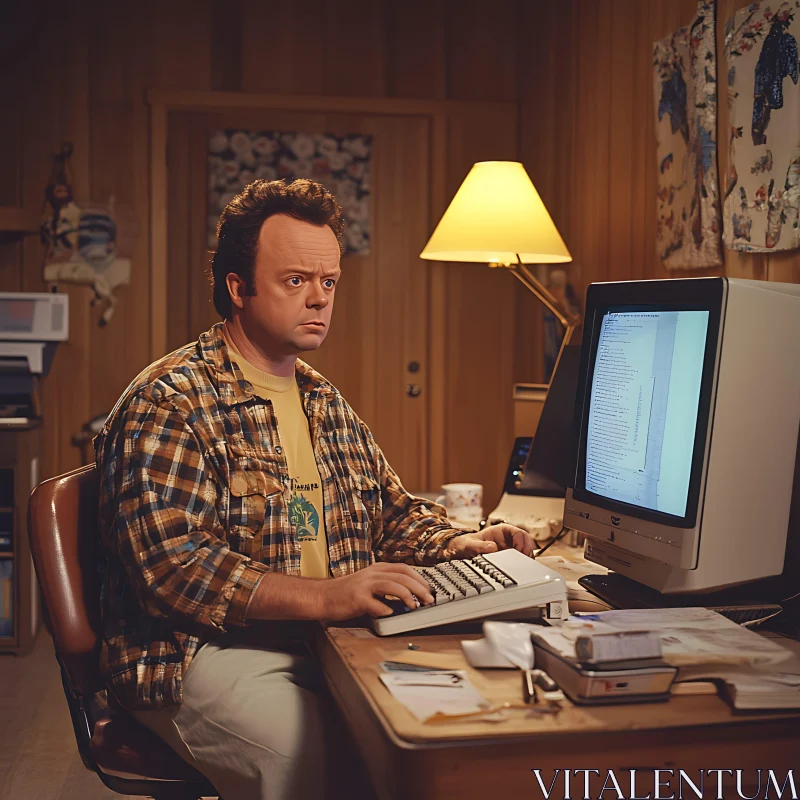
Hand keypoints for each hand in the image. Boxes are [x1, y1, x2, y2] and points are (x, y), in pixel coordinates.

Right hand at [318, 562, 433, 619]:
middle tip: (429, 599)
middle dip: (419, 587)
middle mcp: (372, 574)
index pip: (404, 569)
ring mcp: (364, 585)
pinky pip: (375, 604)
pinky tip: (391, 614)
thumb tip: (409, 597)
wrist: (322, 596)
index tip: (429, 590)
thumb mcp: (369, 584)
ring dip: (408, 596)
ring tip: (415, 606)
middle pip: (402, 576)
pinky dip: (386, 609)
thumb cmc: (346, 593)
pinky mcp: (356, 598)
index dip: (419, 579)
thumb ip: (386, 587)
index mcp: (377, 569)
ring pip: (393, 585)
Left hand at [444, 524, 535, 559]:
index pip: (517, 532)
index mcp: (500, 531)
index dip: (521, 541)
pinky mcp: (507, 558)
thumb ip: (479, 546)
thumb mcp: (469, 545)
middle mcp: (506, 539)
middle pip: (525, 541)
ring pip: (524, 550)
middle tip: (526, 561)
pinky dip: (522, 564)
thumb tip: (493, 547)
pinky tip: (521, 570)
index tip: (519, 551)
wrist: (459, 552)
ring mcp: (508, 548)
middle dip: (527, 550)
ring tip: (525, 567)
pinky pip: (519, 559)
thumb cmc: (464, 544)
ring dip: (527, 558)